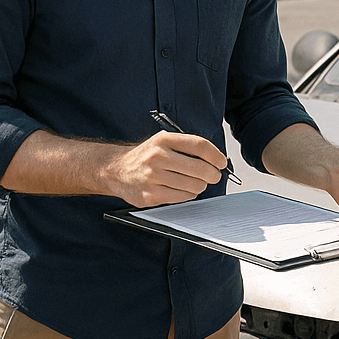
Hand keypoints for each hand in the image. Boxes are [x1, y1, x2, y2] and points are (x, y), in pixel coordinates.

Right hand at [102, 131, 226, 207]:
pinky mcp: (150, 196)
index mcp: (163, 140)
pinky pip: (182, 197)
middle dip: (213, 174)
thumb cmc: (147, 156)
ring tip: (197, 182)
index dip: (216, 155)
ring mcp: (152, 178)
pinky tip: (184, 189)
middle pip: (199, 168)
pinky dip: (189, 194)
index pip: (199, 145)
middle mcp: (157, 157)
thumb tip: (216, 160)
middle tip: (214, 175)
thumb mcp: (164, 141)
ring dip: (201, 185)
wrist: (116, 170)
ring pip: (193, 186)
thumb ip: (188, 147)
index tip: (222, 162)